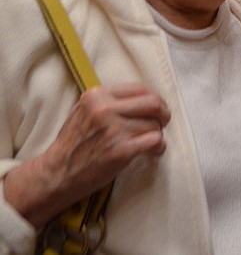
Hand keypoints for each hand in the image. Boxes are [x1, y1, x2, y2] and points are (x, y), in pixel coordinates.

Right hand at [3, 83, 170, 228]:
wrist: (55, 174)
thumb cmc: (72, 145)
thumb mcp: (84, 112)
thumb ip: (108, 102)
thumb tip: (143, 100)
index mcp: (96, 96)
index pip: (139, 88)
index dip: (153, 99)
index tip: (155, 110)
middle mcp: (104, 109)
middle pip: (153, 103)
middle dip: (163, 113)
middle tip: (162, 123)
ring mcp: (112, 130)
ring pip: (154, 124)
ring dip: (157, 135)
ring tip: (149, 143)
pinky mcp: (120, 150)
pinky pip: (155, 141)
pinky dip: (159, 147)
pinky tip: (152, 152)